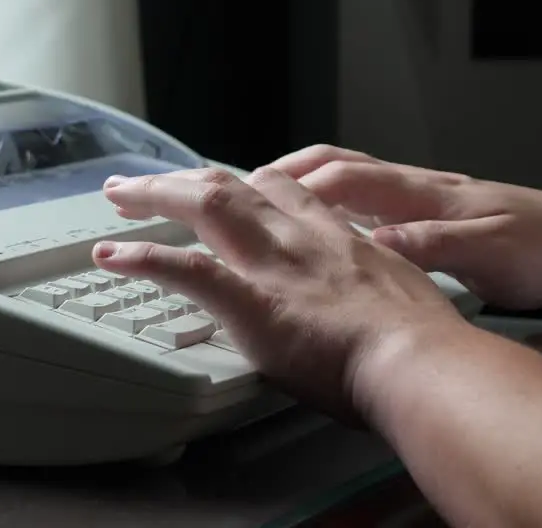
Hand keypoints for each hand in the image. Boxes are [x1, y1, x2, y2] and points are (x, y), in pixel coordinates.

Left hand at [90, 166, 465, 422]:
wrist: (425, 363)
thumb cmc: (428, 345)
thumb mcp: (406, 295)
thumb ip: (376, 289)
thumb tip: (376, 306)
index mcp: (336, 236)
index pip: (280, 189)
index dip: (243, 182)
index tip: (221, 182)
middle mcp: (299, 237)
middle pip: (232, 184)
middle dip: (184, 178)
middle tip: (146, 182)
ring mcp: (271, 265)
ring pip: (205, 204)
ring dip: (154, 195)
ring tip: (117, 196)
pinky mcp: (250, 301)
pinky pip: (184, 268)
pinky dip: (143, 258)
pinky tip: (113, 256)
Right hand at [269, 145, 541, 310]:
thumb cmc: (540, 250)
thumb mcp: (489, 255)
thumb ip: (431, 246)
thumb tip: (378, 242)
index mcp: (422, 194)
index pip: (345, 179)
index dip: (296, 187)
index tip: (254, 198)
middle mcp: (413, 187)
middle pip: (335, 165)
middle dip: (283, 171)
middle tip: (239, 187)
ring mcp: (416, 196)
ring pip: (346, 177)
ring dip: (301, 181)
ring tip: (259, 199)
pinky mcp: (422, 212)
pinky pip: (363, 197)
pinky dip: (328, 202)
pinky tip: (313, 224)